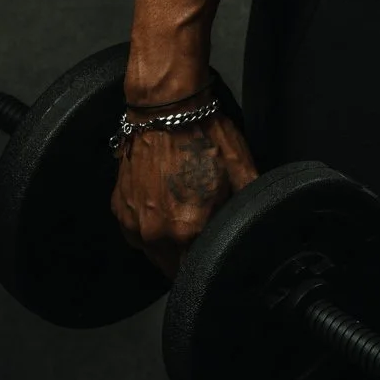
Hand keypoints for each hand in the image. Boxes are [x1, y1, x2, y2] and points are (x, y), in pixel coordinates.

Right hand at [111, 111, 259, 279]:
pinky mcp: (119, 208)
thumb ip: (249, 206)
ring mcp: (133, 222)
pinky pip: (135, 233)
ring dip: (167, 246)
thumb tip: (260, 225)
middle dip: (188, 257)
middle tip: (200, 235)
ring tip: (181, 219)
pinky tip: (162, 208)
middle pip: (173, 267)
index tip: (214, 255)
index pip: (197, 270)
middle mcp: (156, 233)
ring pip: (153, 253)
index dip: (208, 263)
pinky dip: (148, 227)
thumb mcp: (241, 171)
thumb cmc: (204, 136)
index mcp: (188, 230)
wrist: (167, 110)